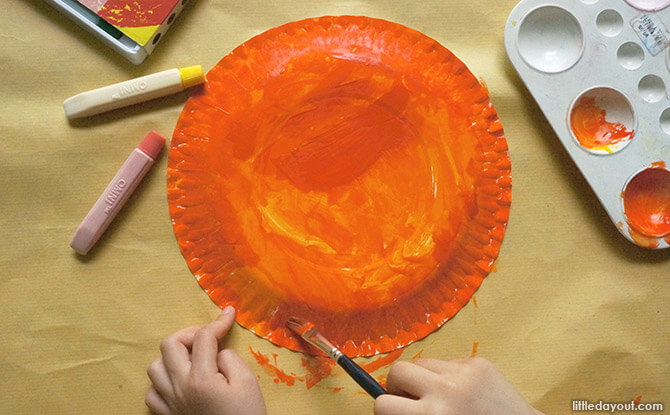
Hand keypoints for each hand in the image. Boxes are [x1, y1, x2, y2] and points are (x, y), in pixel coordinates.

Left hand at [145, 307, 266, 414]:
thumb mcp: (248, 383)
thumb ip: (230, 358)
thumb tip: (217, 350)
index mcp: (201, 378)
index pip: (203, 337)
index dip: (218, 321)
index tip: (229, 313)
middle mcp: (179, 387)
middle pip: (170, 344)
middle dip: (190, 334)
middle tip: (208, 338)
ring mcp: (170, 402)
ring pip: (155, 366)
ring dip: (173, 356)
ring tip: (193, 359)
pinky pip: (152, 392)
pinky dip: (163, 381)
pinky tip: (180, 381)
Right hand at [374, 357, 542, 414]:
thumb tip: (387, 403)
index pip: (383, 404)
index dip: (385, 408)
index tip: (394, 411)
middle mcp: (445, 390)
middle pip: (397, 371)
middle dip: (398, 386)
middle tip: (410, 400)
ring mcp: (463, 372)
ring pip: (421, 362)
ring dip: (422, 377)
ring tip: (438, 394)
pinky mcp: (478, 362)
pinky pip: (447, 361)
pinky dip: (447, 375)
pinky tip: (463, 391)